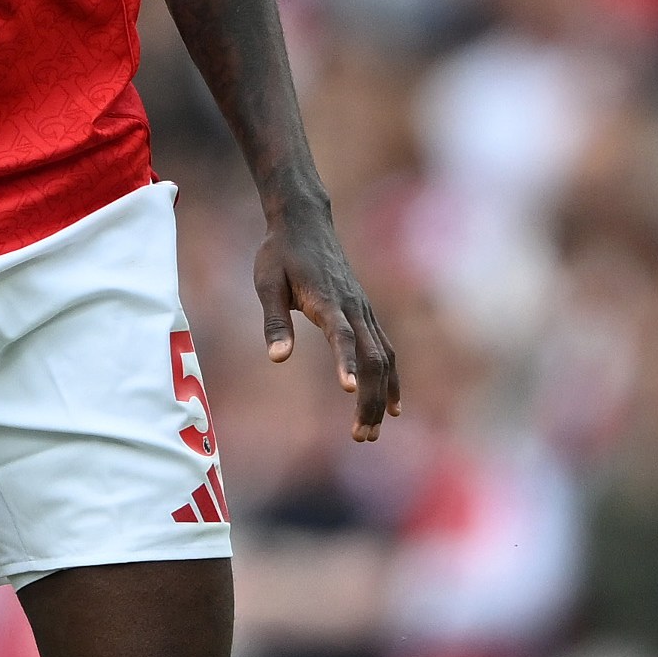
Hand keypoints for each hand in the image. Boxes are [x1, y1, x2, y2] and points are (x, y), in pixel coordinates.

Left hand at [254, 204, 399, 441]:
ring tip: (369, 432)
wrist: (305, 220)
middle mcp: (353, 307)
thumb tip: (277, 358)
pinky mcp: (365, 312)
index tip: (347, 391)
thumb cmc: (279, 252)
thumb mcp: (266, 283)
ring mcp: (363, 310)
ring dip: (380, 396)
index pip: (341, 336)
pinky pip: (385, 349)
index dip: (346, 362)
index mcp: (327, 300)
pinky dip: (391, 379)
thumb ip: (274, 322)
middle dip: (369, 399)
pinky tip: (391, 406)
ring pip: (384, 358)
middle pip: (372, 357)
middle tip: (360, 436)